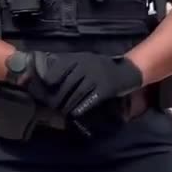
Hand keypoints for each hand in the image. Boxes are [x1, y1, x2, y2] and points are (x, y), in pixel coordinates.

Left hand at [19, 51, 143, 117]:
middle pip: (67, 83)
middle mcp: (87, 65)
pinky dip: (82, 106)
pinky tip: (75, 113)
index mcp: (79, 58)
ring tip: (61, 112)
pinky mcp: (107, 88)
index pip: (61, 66)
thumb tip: (47, 77)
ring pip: (77, 92)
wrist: (127, 71)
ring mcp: (98, 76)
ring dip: (68, 104)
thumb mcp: (85, 61)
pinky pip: (91, 98)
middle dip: (58, 96)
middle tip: (51, 106)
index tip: (44, 87)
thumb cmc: (100, 68)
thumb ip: (69, 66)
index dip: (51, 77)